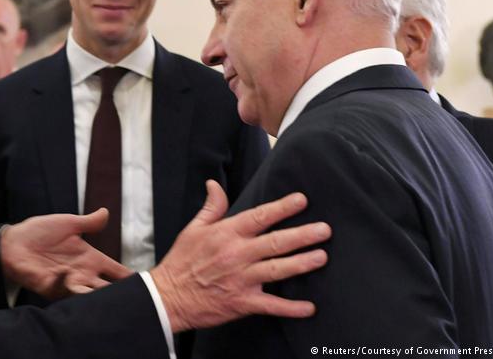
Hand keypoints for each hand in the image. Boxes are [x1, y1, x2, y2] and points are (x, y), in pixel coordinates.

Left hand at [0, 209, 131, 299]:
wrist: (13, 242)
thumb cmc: (39, 232)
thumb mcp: (68, 224)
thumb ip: (89, 223)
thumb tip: (107, 212)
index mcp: (91, 259)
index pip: (117, 272)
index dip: (132, 279)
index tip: (149, 285)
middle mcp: (83, 273)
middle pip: (108, 289)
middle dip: (121, 294)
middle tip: (138, 299)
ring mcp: (68, 282)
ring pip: (90, 295)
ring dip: (98, 295)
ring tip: (111, 296)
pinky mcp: (52, 287)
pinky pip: (64, 290)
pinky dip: (69, 284)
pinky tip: (70, 274)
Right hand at [150, 180, 329, 331]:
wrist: (168, 297)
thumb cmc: (181, 262)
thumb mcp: (193, 229)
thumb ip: (211, 207)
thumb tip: (214, 184)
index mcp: (226, 234)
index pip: (259, 217)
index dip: (282, 208)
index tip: (301, 200)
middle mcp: (237, 254)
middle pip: (275, 242)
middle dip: (302, 235)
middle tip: (324, 230)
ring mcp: (241, 279)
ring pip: (277, 270)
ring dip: (302, 263)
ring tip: (322, 257)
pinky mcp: (242, 302)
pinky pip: (271, 305)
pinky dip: (291, 308)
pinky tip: (309, 308)